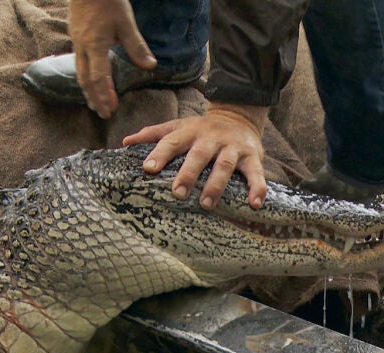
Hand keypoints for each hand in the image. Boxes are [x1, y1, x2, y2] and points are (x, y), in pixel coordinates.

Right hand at [69, 0, 155, 118]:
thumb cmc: (108, 3)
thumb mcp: (127, 24)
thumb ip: (137, 47)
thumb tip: (151, 66)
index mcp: (95, 45)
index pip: (98, 77)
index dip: (104, 94)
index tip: (111, 108)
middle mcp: (82, 47)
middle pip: (86, 80)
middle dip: (95, 98)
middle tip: (103, 114)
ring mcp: (77, 43)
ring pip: (80, 72)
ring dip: (89, 90)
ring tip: (96, 103)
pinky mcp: (76, 38)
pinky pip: (79, 64)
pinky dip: (86, 78)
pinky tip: (92, 82)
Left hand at [123, 103, 269, 209]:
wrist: (240, 116)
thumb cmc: (204, 128)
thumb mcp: (180, 126)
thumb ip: (155, 134)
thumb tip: (126, 142)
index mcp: (191, 131)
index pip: (172, 141)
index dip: (160, 153)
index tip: (148, 168)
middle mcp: (212, 138)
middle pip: (199, 155)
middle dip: (188, 174)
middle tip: (177, 193)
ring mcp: (233, 148)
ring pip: (224, 165)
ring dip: (216, 185)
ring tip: (206, 204)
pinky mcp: (252, 157)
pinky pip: (256, 173)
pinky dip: (257, 188)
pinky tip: (254, 203)